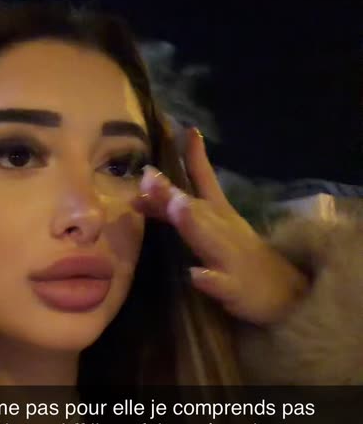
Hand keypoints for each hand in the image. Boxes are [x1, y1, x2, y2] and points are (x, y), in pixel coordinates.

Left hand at [132, 128, 309, 325]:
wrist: (285, 294)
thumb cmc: (240, 257)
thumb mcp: (208, 229)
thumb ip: (170, 211)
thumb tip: (139, 192)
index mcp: (220, 214)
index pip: (205, 181)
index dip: (196, 156)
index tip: (188, 130)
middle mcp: (225, 230)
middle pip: (198, 208)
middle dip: (172, 193)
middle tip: (149, 176)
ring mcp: (231, 259)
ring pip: (210, 240)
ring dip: (192, 224)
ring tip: (177, 208)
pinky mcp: (236, 289)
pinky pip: (222, 285)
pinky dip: (209, 280)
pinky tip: (195, 275)